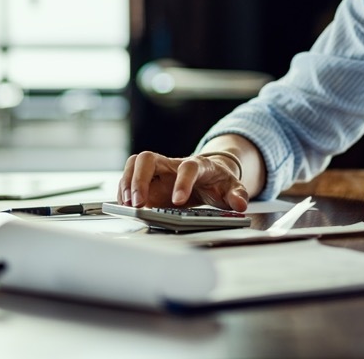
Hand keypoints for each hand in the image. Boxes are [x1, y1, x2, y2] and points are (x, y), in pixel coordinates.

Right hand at [118, 150, 248, 211]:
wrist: (209, 176)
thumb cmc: (217, 182)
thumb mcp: (231, 188)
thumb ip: (237, 195)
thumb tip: (240, 204)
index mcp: (196, 165)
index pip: (187, 167)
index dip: (182, 182)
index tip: (178, 201)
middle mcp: (172, 164)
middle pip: (149, 158)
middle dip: (140, 179)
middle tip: (139, 202)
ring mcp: (158, 171)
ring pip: (135, 164)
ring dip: (127, 183)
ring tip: (128, 204)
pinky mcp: (148, 181)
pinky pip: (129, 177)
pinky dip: (123, 191)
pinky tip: (125, 205)